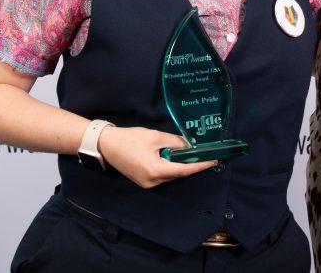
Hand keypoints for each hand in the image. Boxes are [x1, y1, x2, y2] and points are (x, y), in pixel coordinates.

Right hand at [99, 125, 216, 187]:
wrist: (106, 145)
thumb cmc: (130, 139)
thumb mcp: (155, 136)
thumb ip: (174, 142)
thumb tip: (189, 145)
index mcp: (156, 171)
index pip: (184, 170)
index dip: (200, 165)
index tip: (214, 160)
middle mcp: (153, 181)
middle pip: (178, 174)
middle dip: (192, 164)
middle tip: (205, 155)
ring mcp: (147, 183)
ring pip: (170, 175)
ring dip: (180, 165)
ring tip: (193, 154)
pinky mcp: (143, 180)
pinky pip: (162, 175)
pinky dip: (171, 167)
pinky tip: (175, 158)